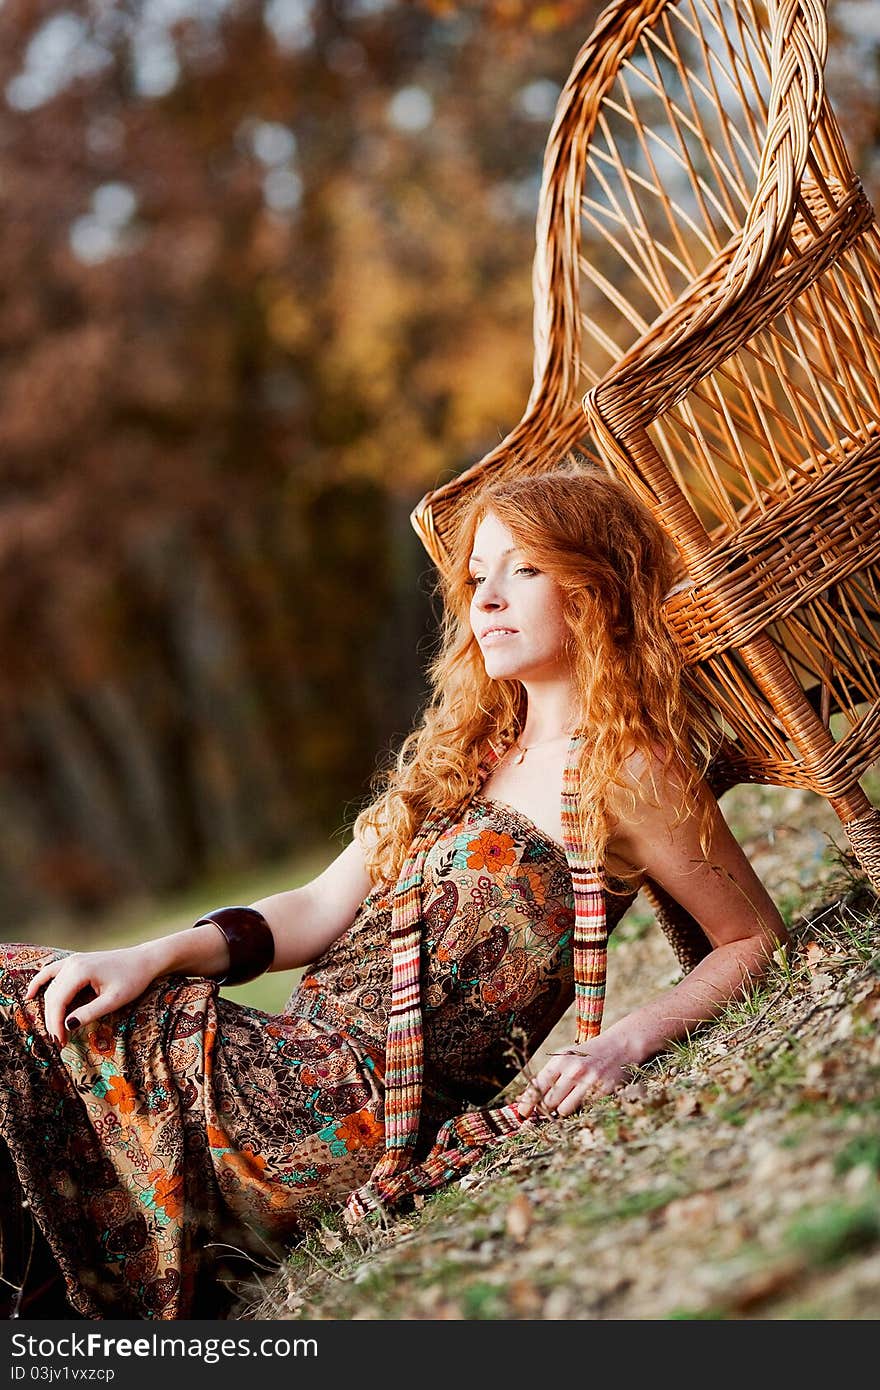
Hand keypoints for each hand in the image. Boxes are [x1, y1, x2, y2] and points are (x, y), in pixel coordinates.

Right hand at [24, 945, 159, 1048]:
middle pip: (52, 996)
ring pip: (51, 988)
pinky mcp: (75, 961)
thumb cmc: (133, 979)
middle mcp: (72, 963)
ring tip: (55, 1029)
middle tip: (60, 1042)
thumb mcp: (114, 1000)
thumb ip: (90, 1012)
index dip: (56, 1024)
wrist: (145, 960)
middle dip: (54, 1020)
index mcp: (80, 971)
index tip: (61, 1042)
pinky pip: (51, 972)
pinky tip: (30, 995)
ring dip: (50, 1009)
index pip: (58, 1002)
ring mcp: (72, 960)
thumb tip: (67, 1025)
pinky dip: (40, 983)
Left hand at [517, 1035, 636, 1118]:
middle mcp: (573, 1071)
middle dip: (545, 1108)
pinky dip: (581, 1109)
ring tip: (568, 1101)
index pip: (537, 1086)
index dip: (527, 1103)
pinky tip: (585, 1098)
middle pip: (548, 1102)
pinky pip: (583, 1110)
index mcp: (560, 1061)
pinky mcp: (603, 1092)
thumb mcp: (567, 1058)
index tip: (522, 1113)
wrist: (620, 1047)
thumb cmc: (588, 1055)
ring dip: (562, 1110)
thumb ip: (550, 1077)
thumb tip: (528, 1100)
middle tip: (547, 1109)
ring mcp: (589, 1082)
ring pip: (564, 1110)